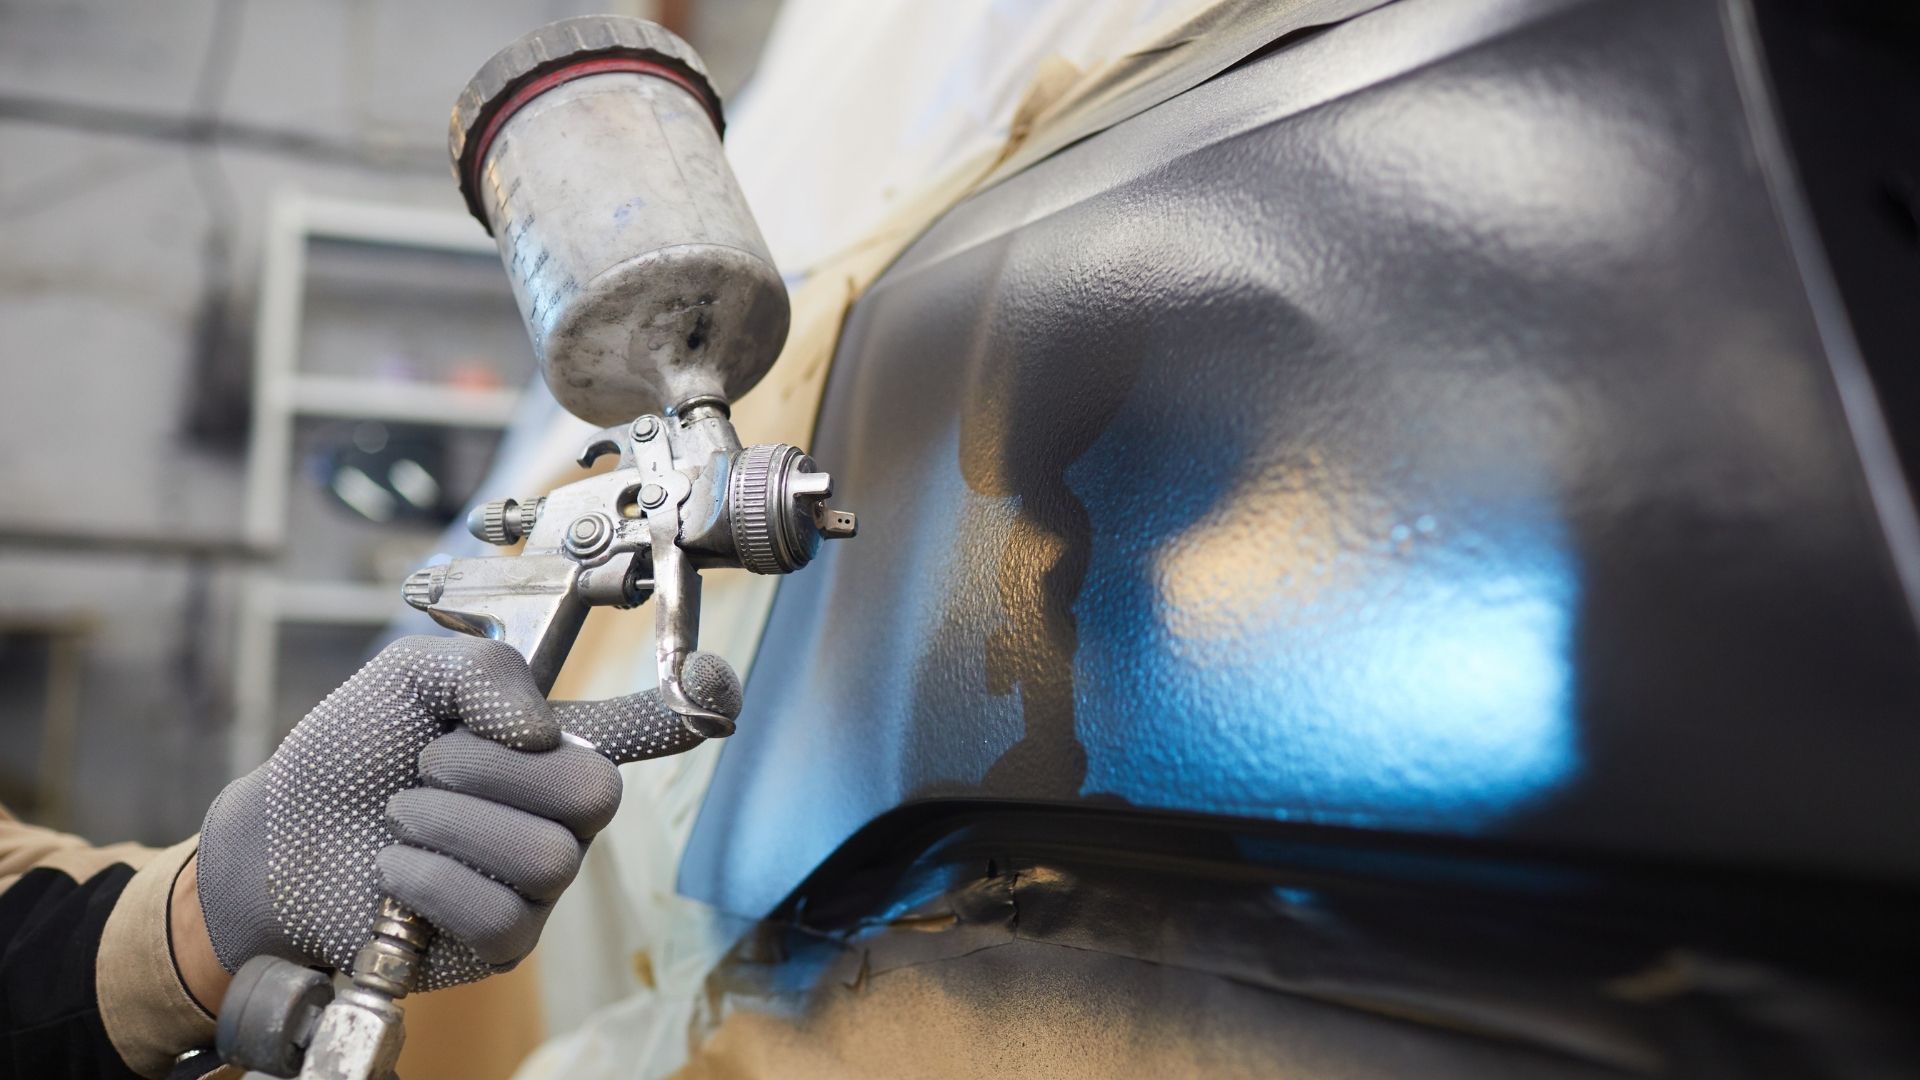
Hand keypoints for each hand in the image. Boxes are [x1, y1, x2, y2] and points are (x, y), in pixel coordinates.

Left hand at [190, 635, 740, 992]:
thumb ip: (483, 673)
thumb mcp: (407, 677)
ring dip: (449, 826)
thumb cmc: (349, 756)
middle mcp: (560, 812)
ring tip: (405, 820)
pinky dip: (431, 882)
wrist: (277, 841)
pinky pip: (504, 912)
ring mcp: (540, 882)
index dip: (696, 705)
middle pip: (597, 793)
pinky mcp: (505, 942)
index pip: (647, 725)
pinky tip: (396, 874)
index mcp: (551, 741)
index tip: (718, 684)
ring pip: (547, 856)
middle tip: (431, 766)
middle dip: (493, 771)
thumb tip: (542, 732)